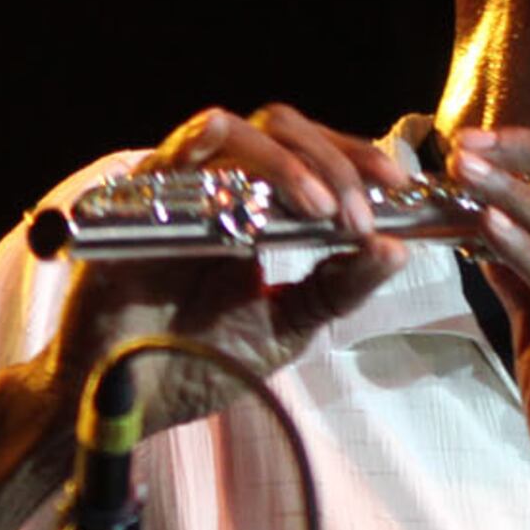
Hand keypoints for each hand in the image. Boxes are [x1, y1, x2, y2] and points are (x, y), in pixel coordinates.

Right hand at [37, 102, 408, 435]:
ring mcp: (179, 188)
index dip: (357, 160)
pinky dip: (207, 143)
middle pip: (283, 130)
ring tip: (321, 211)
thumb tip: (397, 248)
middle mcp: (221, 187)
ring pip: (238, 131)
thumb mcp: (290, 325)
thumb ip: (340, 287)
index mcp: (261, 210)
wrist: (131, 400)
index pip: (314, 155)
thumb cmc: (200, 360)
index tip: (398, 187)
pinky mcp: (136, 201)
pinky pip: (172, 153)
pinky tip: (234, 157)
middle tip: (360, 215)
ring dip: (289, 163)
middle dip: (335, 163)